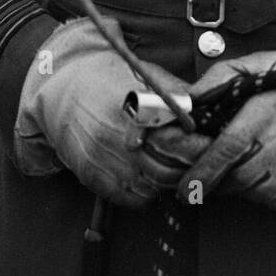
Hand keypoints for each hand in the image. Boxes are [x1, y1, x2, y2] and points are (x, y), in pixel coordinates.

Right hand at [13, 16, 196, 208]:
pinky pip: (131, 199)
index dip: (199, 149)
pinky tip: (150, 178)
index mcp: (137, 111)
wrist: (63, 87)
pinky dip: (147, 194)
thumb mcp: (145, 76)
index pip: (179, 143)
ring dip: (167, 182)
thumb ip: (176, 93)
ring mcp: (105, 160)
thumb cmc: (109, 78)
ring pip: (152, 188)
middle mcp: (120, 138)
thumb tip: (207, 109)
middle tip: (198, 163)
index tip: (212, 147)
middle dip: (187, 169)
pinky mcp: (93, 176)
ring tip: (173, 169)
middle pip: (168, 170)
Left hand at [176, 3, 275, 211]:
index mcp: (265, 113)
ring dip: (240, 185)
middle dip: (217, 179)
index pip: (225, 151)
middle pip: (235, 179)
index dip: (201, 172)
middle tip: (214, 168)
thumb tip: (186, 101)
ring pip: (253, 194)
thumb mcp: (257, 63)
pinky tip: (267, 170)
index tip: (185, 185)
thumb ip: (218, 80)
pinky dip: (265, 194)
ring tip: (245, 162)